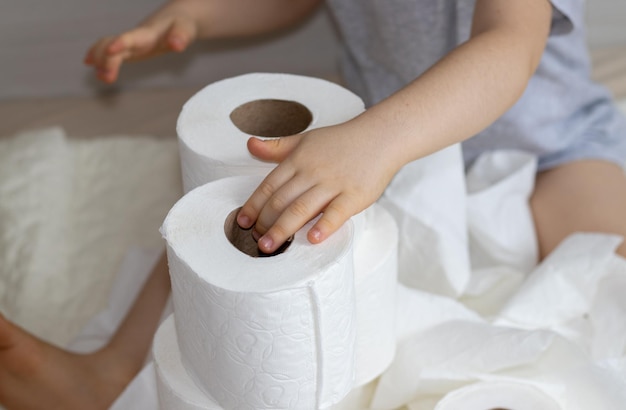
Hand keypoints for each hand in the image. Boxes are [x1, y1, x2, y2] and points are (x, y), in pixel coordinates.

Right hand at [84, 9, 198, 82]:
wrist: (176, 18)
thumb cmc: (182, 25)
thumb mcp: (186, 31)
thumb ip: (181, 37)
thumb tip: (177, 45)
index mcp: (147, 34)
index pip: (130, 38)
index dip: (119, 44)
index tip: (109, 52)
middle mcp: (134, 37)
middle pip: (114, 45)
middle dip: (106, 60)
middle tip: (107, 78)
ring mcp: (129, 42)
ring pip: (106, 45)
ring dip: (99, 59)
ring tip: (101, 77)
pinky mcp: (129, 47)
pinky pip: (108, 48)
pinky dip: (98, 55)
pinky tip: (90, 64)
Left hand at [237, 123, 399, 253]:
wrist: (381, 137)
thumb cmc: (342, 141)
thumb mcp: (306, 139)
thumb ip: (277, 146)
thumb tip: (250, 144)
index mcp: (298, 160)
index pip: (270, 185)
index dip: (254, 205)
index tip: (243, 222)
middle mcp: (312, 172)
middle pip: (282, 200)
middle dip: (265, 223)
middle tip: (255, 241)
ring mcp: (334, 184)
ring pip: (302, 209)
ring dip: (283, 229)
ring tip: (268, 247)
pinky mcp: (354, 195)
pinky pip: (336, 213)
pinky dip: (324, 227)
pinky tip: (313, 240)